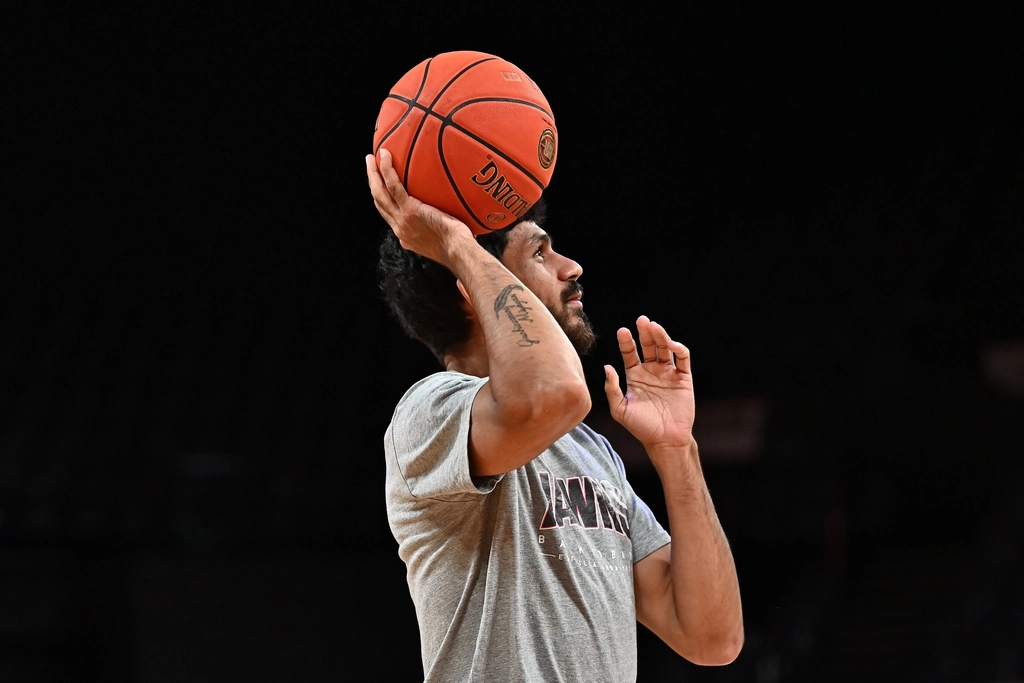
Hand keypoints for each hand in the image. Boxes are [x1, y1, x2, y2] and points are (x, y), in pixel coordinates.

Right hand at [365, 148, 472, 266]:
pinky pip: (394, 186)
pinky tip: (385, 156)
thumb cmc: (457, 246)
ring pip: (380, 193)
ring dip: (373, 175)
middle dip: (373, 184)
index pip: (389, 216)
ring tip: (371, 158)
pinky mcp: (410, 210)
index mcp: (405, 235)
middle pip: (380, 203)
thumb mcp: (441, 239)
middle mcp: (399, 228)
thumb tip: (447, 214)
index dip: (383, 200)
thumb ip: (437, 227)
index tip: (381, 188)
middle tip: (370, 167)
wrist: (457, 250)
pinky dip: (387, 170)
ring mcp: (402, 219)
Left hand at [603, 316, 694, 450]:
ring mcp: (668, 373)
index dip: (626, 342)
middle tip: (641, 320)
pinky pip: (683, 359)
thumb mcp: (620, 410)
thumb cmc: (641, 427)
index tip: (622, 331)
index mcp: (635, 376)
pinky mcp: (683, 378)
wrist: (664, 440)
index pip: (630, 353)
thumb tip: (607, 367)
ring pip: (664, 348)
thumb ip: (612, 389)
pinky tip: (671, 345)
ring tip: (654, 327)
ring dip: (660, 336)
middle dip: (645, 332)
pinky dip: (678, 349)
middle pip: (648, 346)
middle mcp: (651, 371)